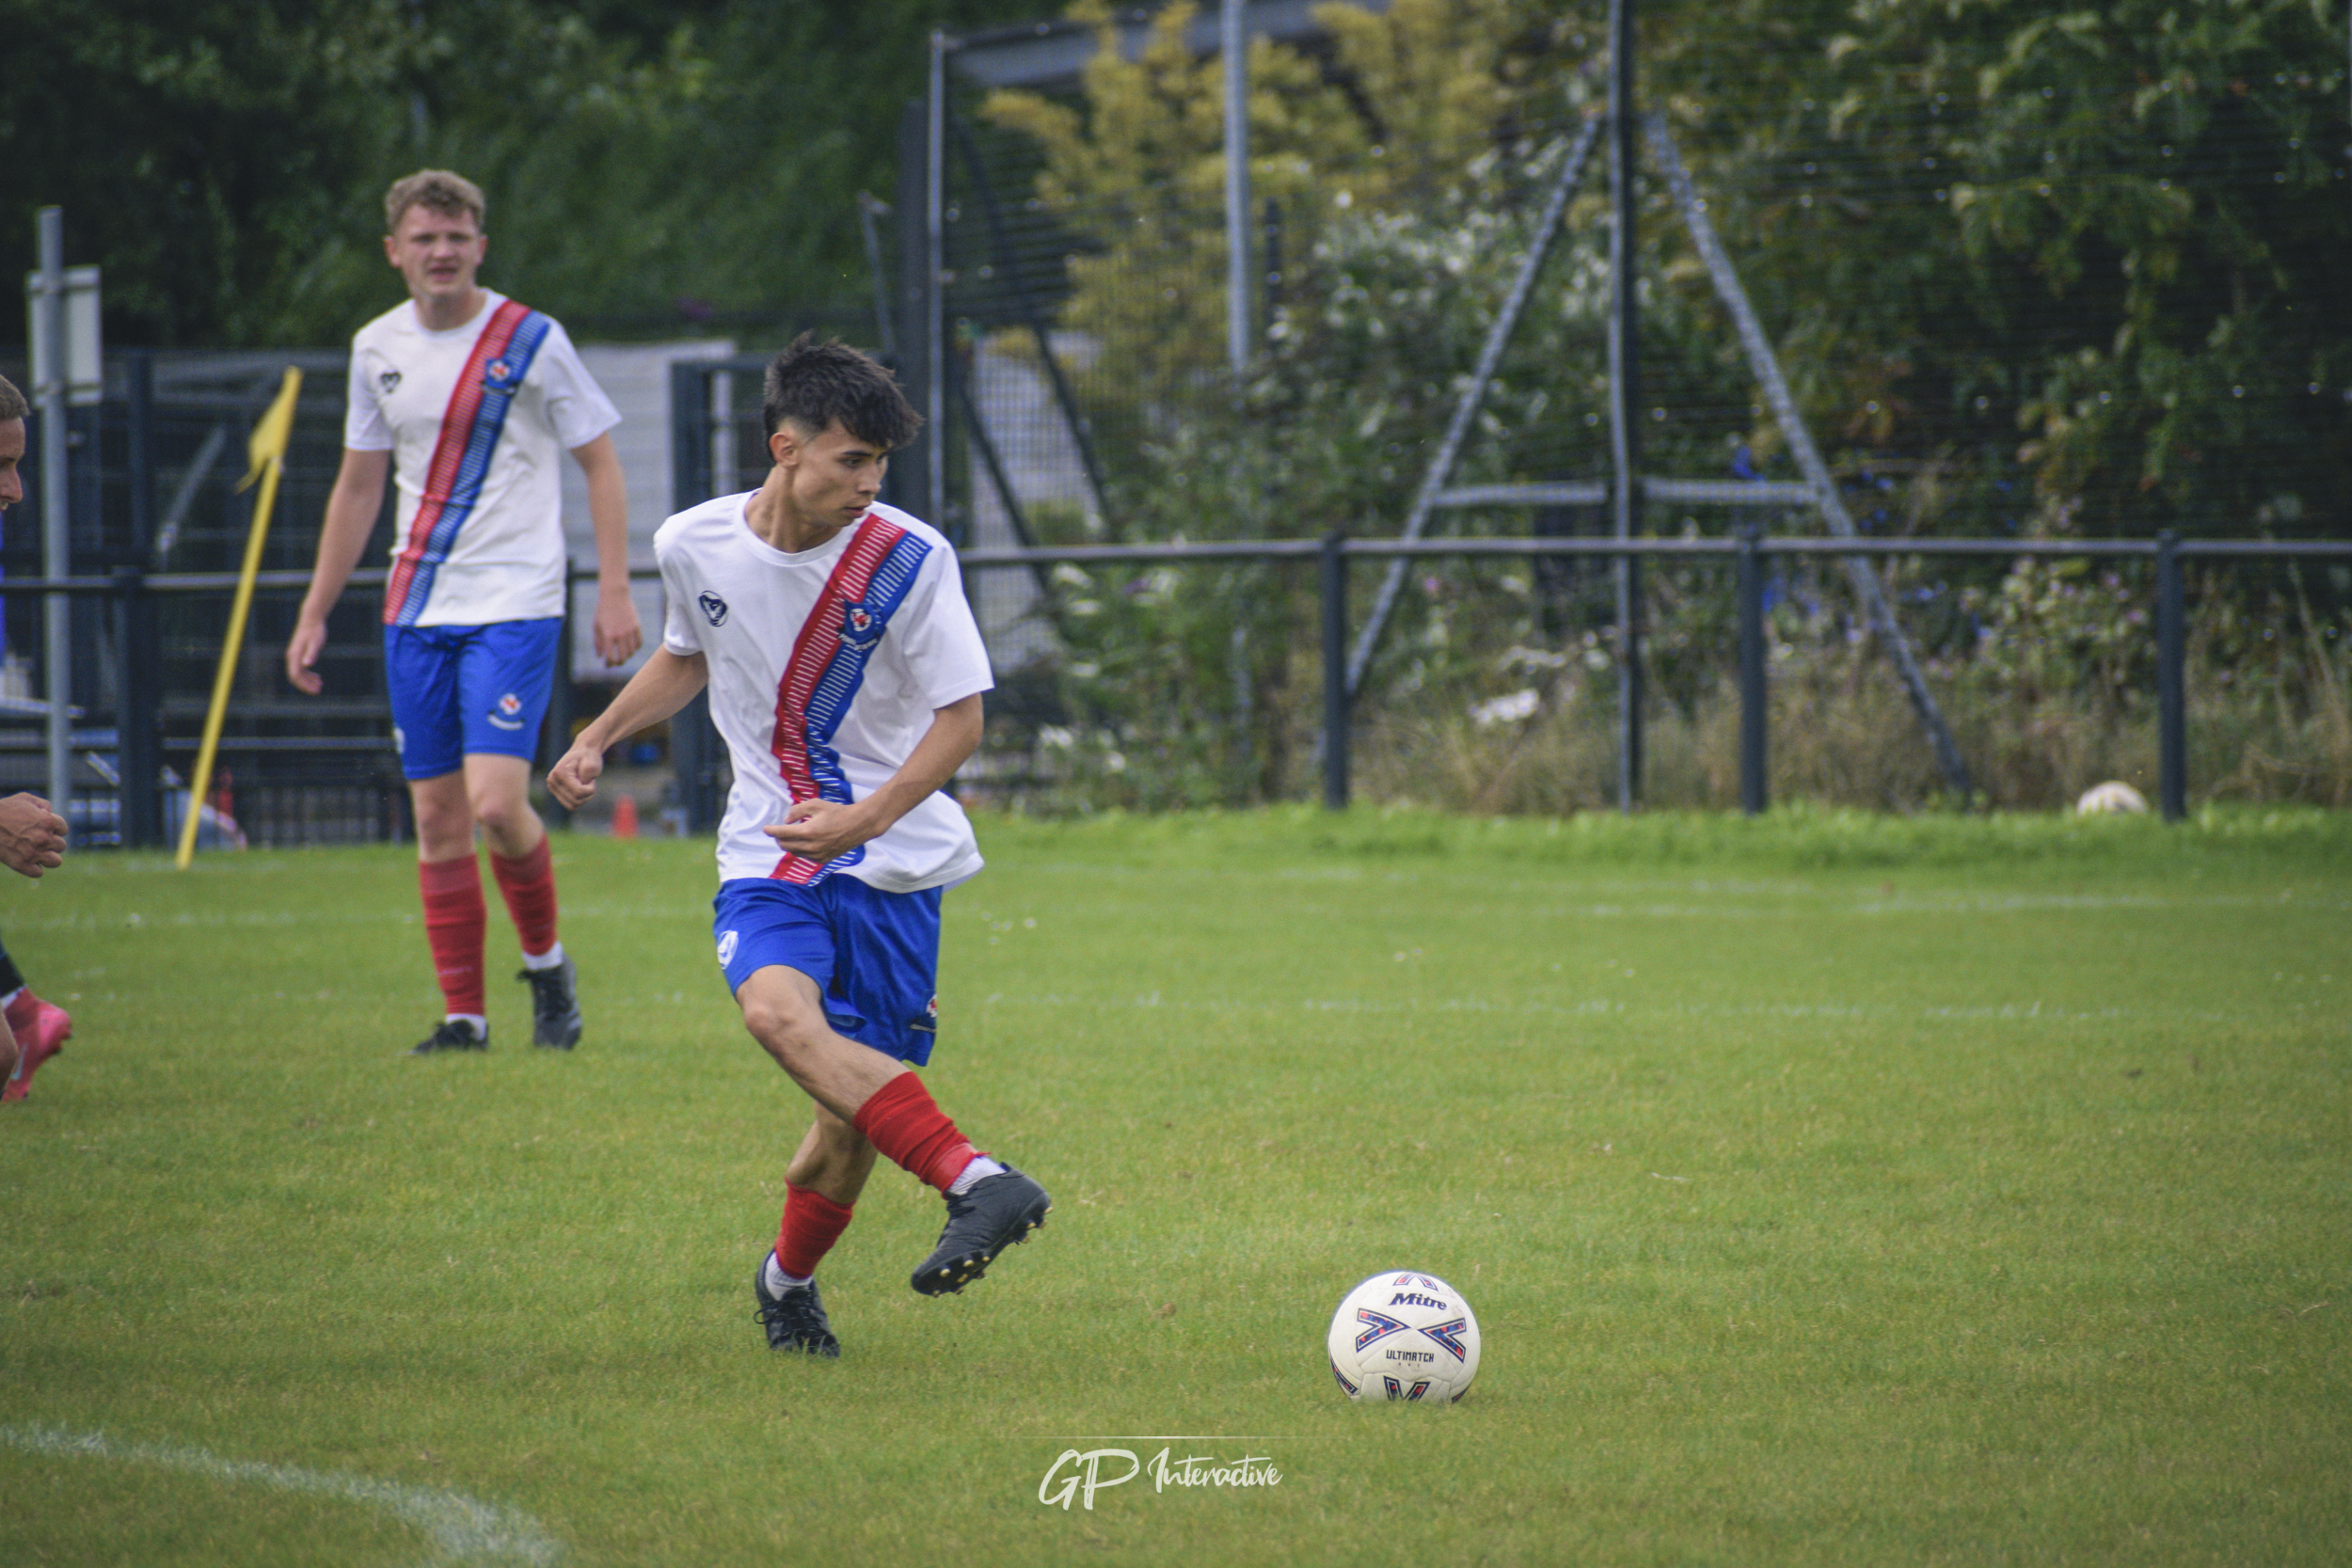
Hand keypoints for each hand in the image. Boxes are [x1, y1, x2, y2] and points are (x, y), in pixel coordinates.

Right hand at [0, 792, 67, 877]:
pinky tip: (26, 860)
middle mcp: (44, 838)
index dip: (53, 828)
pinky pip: (38, 872)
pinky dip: (33, 868)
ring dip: (48, 857)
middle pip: (61, 846)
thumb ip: (43, 804)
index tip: (41, 828)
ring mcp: (33, 853)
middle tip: (36, 840)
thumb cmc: (3, 809)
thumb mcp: (24, 799)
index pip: (63, 830)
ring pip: (55, 862)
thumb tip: (50, 813)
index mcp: (48, 821)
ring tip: (37, 853)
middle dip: (50, 842)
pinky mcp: (21, 865)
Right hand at [285, 618, 327, 693]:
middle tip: (318, 691)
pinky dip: (308, 675)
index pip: (295, 675)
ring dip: (308, 681)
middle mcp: (292, 657)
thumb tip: (307, 665)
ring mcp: (295, 656)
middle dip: (306, 685)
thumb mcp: (316, 643)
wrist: (312, 619)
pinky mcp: (299, 654)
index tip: (315, 690)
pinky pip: (301, 669)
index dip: (304, 685)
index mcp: (294, 655)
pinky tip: (317, 677)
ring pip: (299, 674)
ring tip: (320, 685)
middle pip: (295, 677)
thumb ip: (311, 654)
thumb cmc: (315, 631)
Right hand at [547, 738, 605, 809]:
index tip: (591, 778)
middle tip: (589, 781)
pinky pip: (570, 805)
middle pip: (576, 801)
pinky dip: (579, 799)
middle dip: (587, 794)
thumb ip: (588, 771)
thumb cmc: (589, 758)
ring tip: (585, 784)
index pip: (578, 793)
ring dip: (584, 797)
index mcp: (559, 772)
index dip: (590, 788)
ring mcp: (552, 787)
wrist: (583, 753)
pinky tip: (580, 788)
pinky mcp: (556, 793)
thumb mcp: (593, 763)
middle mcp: (552, 781)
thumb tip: (581, 784)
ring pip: (572, 805)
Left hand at [593, 583, 641, 667]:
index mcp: (608, 635)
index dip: (609, 664)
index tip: (607, 665)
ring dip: (627, 655)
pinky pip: (639, 643)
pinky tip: (631, 647)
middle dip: (619, 662)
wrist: (614, 596)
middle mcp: (620, 635)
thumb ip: (598, 643)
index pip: (610, 657)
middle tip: (616, 662)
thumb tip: (600, 657)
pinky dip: (635, 648)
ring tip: (623, 653)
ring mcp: (629, 631)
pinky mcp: (637, 626)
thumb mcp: (596, 626)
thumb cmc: (602, 611)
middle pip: (623, 657)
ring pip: (632, 651)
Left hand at [762, 798, 877, 865]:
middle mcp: (811, 846)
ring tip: (791, 837)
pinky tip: (805, 843)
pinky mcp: (824, 860)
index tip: (765, 829)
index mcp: (808, 831)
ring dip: (790, 845)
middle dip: (779, 839)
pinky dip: (801, 850)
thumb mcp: (816, 804)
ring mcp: (818, 855)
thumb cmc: (837, 812)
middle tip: (779, 832)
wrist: (859, 825)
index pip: (782, 833)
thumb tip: (786, 820)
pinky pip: (806, 857)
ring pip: (795, 853)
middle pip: (786, 845)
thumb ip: (798, 811)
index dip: (772, 831)